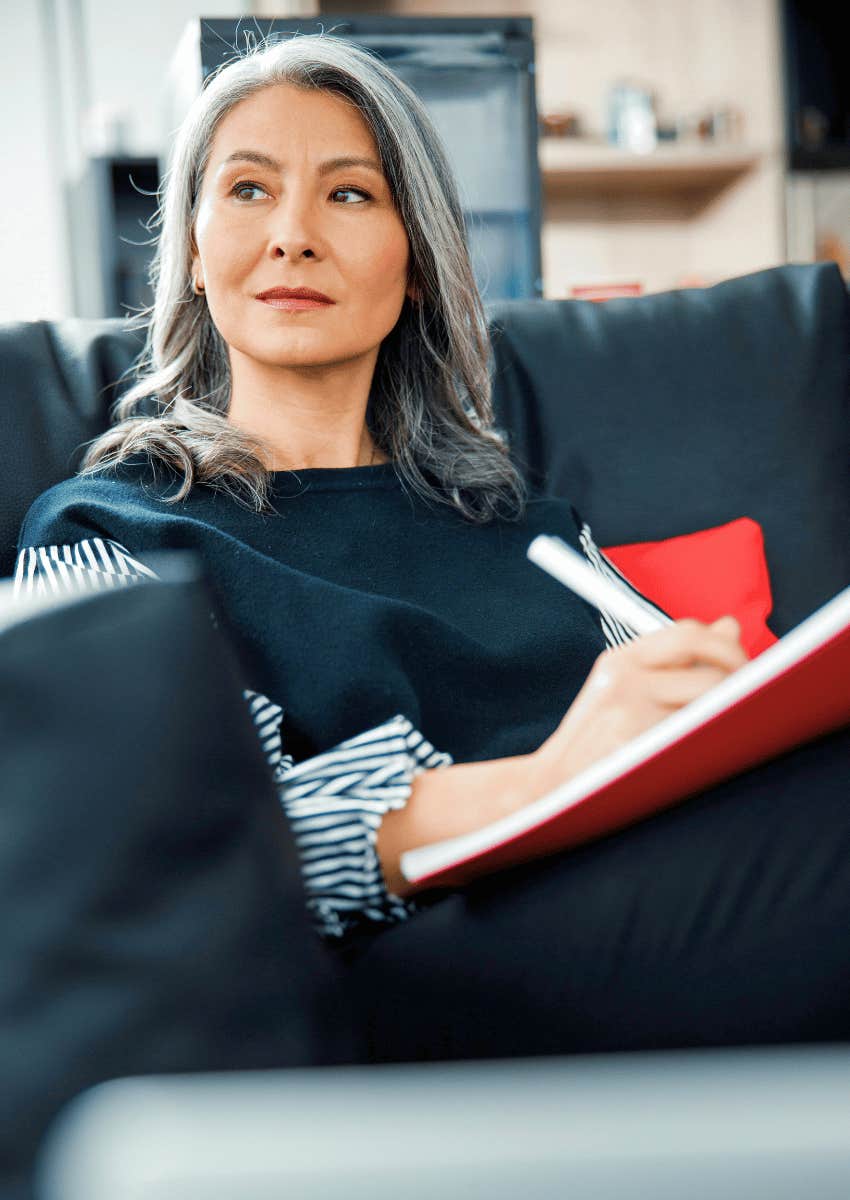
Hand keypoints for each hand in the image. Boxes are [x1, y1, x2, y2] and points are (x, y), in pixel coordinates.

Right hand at [530, 615, 748, 793]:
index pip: (688, 633)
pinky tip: (709, 752)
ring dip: (730, 717)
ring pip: (711, 705)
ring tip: (729, 729)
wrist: (552, 785)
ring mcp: (628, 714)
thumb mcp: (626, 687)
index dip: (726, 648)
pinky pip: (697, 739)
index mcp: (620, 660)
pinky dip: (712, 743)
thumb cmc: (599, 739)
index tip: (742, 667)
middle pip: (709, 669)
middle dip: (742, 685)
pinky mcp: (635, 747)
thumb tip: (729, 625)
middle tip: (753, 702)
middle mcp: (623, 679)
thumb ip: (677, 658)